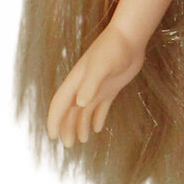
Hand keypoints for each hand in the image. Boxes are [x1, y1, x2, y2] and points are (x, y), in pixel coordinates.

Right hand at [46, 23, 145, 147]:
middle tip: (68, 146)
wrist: (130, 37)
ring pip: (84, 111)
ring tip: (81, 141)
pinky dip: (97, 118)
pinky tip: (96, 128)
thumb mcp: (101, 66)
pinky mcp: (111, 87)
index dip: (54, 120)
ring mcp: (97, 87)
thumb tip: (80, 104)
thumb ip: (90, 84)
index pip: (60, 104)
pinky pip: (101, 106)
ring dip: (81, 125)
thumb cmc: (114, 49)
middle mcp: (84, 86)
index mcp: (76, 81)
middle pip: (70, 111)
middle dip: (67, 127)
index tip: (53, 137)